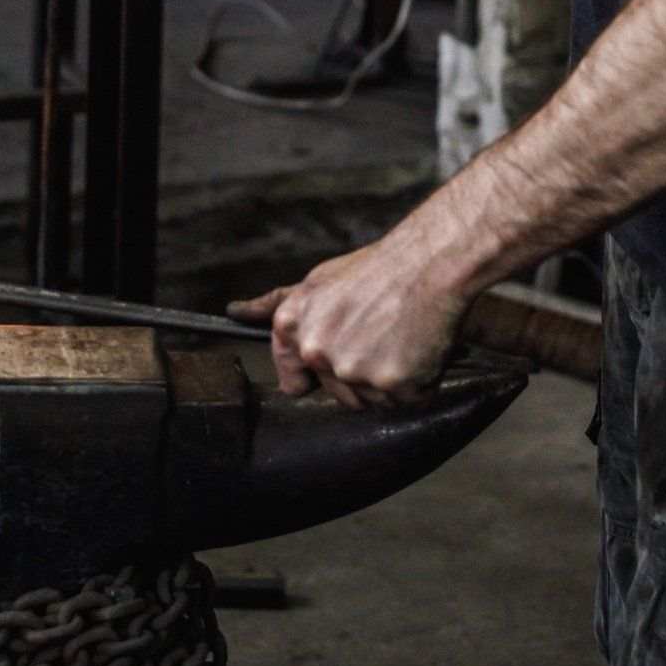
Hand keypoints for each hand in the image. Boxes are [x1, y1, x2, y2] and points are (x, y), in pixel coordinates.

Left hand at [229, 237, 468, 408]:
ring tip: (399, 339)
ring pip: (369, 400)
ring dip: (386, 381)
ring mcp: (354, 372)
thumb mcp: (317, 282)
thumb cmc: (376, 270)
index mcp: (293, 329)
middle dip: (358, 375)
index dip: (317, 374)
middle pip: (337, 395)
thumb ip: (276, 305)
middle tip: (380, 336)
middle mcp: (318, 353)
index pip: (293, 384)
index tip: (338, 358)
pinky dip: (415, 383)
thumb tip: (236, 313)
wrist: (429, 263)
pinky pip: (403, 402)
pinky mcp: (392, 386)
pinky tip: (418, 348)